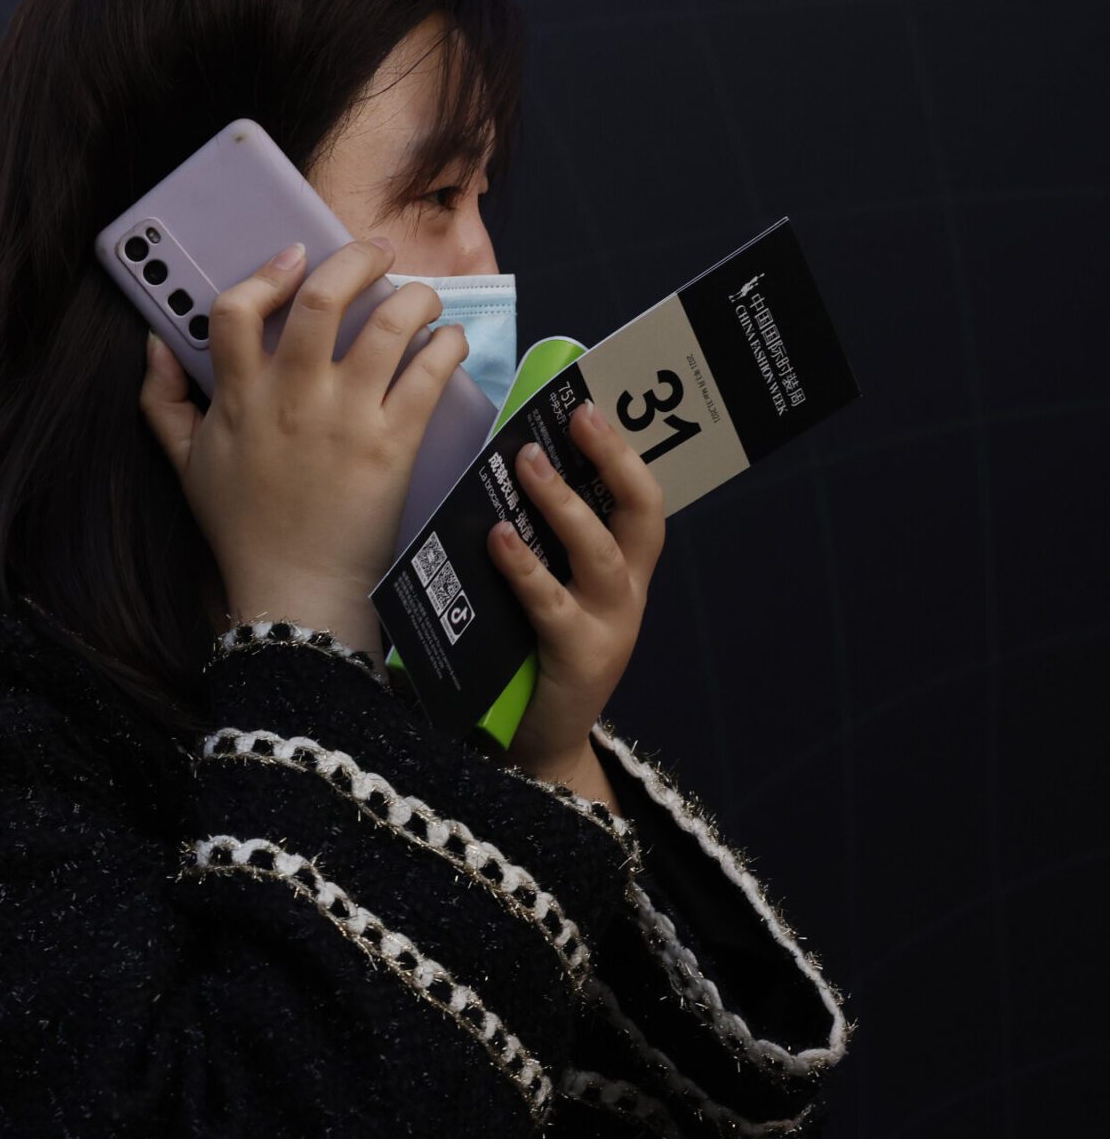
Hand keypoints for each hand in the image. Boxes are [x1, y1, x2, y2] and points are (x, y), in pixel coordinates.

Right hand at [139, 236, 468, 650]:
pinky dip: (444, 346)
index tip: (293, 257)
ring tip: (420, 297)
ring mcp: (346, 419)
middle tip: (375, 254)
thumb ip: (162, 400)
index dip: (267, 273)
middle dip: (355, 260)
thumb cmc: (242, 527)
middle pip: (323, 301)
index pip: (236, 311)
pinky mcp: (393, 445)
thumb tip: (155, 343)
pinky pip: (428, 374)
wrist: (294, 590)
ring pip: (389, 326)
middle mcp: (293, 398)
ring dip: (414, 298)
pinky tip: (446, 342)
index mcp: (239, 398)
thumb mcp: (185, 463)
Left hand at [492, 398, 667, 792]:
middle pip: (640, 512)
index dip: (623, 447)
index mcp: (623, 565)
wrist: (540, 740)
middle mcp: (627, 589)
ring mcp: (609, 624)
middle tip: (578, 414)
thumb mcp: (547, 584)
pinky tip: (498, 538)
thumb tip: (497, 463)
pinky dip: (525, 567)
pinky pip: (552, 604)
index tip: (592, 399)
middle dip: (613, 458)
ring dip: (565, 503)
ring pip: (601, 552)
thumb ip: (538, 537)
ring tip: (527, 462)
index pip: (639, 495)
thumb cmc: (532, 647)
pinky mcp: (579, 659)